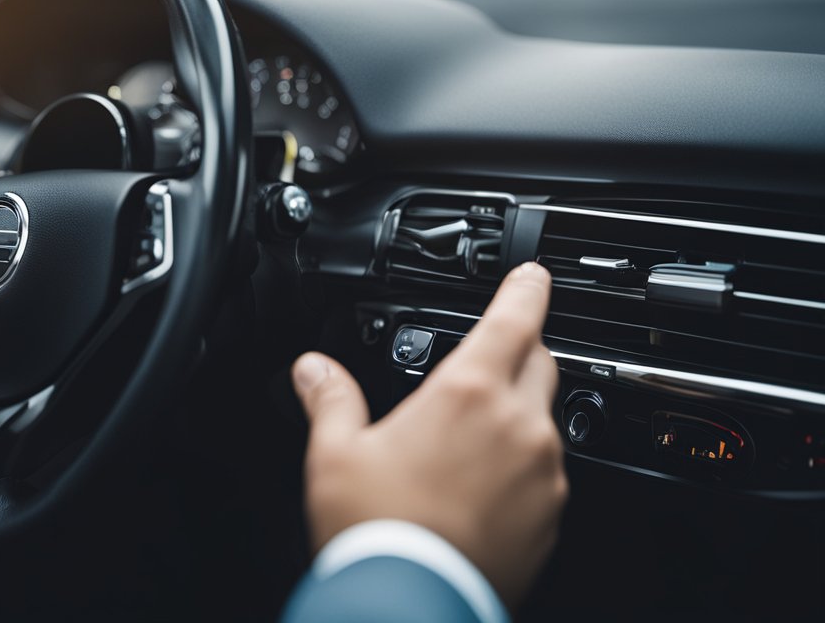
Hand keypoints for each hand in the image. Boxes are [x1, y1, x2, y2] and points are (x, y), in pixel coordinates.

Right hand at [292, 262, 565, 607]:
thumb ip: (330, 398)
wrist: (408, 605)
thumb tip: (313, 367)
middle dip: (520, 348)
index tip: (532, 274)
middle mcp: (518, 425)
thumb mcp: (337, 453)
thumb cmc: (375, 530)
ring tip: (469, 438)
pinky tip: (480, 486)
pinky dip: (522, 465)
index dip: (526, 287)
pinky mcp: (551, 516)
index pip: (514, 317)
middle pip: (540, 362)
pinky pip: (547, 472)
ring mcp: (542, 473)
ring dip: (519, 411)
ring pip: (545, 418)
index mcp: (467, 392)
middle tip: (487, 357)